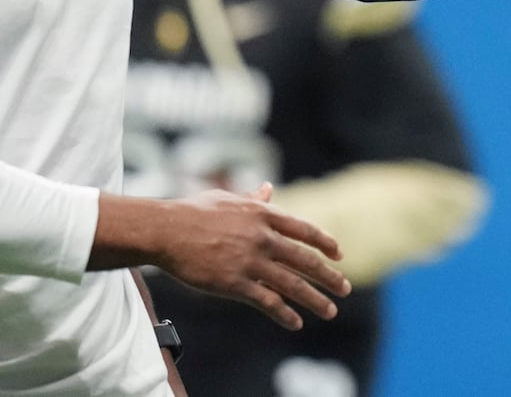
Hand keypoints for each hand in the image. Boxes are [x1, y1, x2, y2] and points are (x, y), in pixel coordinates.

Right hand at [94, 185, 351, 330]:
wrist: (165, 230)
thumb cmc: (193, 212)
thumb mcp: (230, 199)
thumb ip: (254, 200)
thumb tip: (268, 189)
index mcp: (265, 215)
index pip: (306, 230)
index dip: (326, 243)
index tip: (339, 254)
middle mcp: (264, 238)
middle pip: (306, 260)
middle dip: (329, 276)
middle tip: (345, 289)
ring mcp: (251, 261)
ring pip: (292, 284)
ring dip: (315, 299)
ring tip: (330, 310)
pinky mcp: (234, 283)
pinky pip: (267, 301)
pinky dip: (284, 313)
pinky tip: (296, 322)